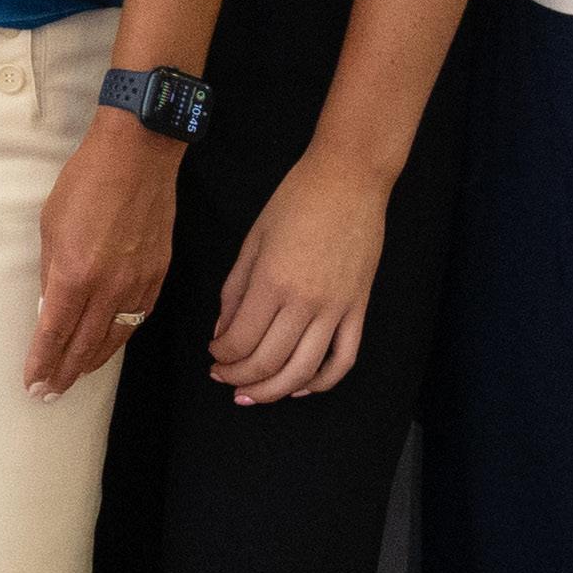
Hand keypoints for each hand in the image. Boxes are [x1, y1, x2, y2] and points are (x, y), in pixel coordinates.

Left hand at [27, 106, 178, 401]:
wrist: (138, 156)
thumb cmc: (85, 182)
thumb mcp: (51, 226)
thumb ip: (51, 273)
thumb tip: (51, 307)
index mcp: (74, 274)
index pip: (54, 334)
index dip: (42, 363)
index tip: (32, 384)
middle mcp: (108, 288)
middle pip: (84, 346)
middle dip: (64, 373)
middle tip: (49, 392)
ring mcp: (137, 284)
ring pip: (114, 339)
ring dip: (92, 362)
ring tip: (76, 376)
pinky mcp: (158, 275)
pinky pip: (137, 319)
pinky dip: (120, 338)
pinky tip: (109, 344)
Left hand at [211, 148, 389, 404]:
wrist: (349, 178)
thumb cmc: (296, 200)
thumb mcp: (253, 239)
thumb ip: (234, 289)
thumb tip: (223, 330)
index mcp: (272, 281)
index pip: (240, 340)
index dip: (221, 356)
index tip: (213, 354)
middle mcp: (305, 302)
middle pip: (268, 362)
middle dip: (239, 378)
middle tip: (224, 377)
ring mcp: (336, 308)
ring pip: (303, 372)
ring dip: (273, 391)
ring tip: (252, 394)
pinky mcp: (359, 308)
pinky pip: (343, 359)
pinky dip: (322, 382)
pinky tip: (300, 387)